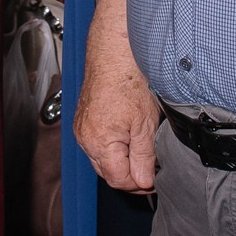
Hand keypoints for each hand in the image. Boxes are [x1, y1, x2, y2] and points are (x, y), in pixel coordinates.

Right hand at [73, 38, 159, 193]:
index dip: (139, 184)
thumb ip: (144, 157)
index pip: (118, 180)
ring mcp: (81, 129)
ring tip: (142, 150)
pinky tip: (128, 136)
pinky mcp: (83, 120)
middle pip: (107, 172)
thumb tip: (143, 181)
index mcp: (99, 142)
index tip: (154, 180)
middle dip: (130, 174)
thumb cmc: (129, 80)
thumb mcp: (146, 124)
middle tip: (151, 169)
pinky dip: (112, 146)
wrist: (114, 52)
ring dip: (121, 161)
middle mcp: (85, 138)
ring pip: (102, 159)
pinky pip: (96, 144)